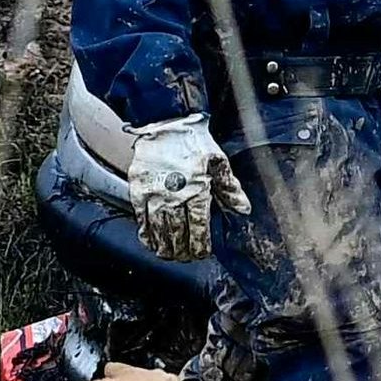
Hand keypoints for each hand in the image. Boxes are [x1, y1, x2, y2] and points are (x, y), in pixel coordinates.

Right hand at [116, 114, 231, 259]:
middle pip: (177, 233)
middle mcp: (174, 195)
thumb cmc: (194, 141)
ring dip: (164, 247)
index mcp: (197, 189)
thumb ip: (230, 188)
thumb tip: (243, 208)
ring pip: (158, 230)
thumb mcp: (218, 161)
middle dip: (183, 250)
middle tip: (186, 258)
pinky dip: (146, 234)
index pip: (198, 227)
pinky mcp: (138, 190)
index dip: (200, 245)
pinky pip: (141, 219)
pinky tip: (151, 242)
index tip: (202, 253)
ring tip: (170, 255)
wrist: (166, 123)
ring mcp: (153, 194)